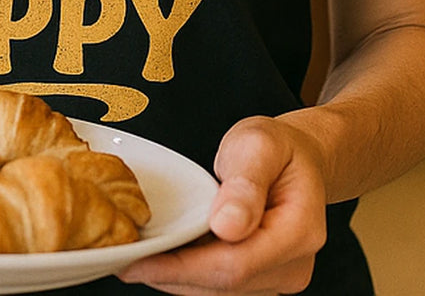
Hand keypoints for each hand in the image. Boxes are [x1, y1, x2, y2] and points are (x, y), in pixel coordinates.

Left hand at [119, 116, 326, 294]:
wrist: (298, 157)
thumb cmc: (277, 147)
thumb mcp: (259, 144)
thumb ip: (245, 182)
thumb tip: (227, 226)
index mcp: (300, 230)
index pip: (236, 264)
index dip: (185, 267)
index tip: (142, 260)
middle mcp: (294, 265)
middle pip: (226, 284)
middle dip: (173, 275)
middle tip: (124, 262)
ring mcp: (281, 277)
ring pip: (222, 291)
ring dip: (178, 278)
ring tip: (138, 260)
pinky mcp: (265, 279)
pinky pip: (224, 285)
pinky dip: (192, 274)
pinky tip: (166, 258)